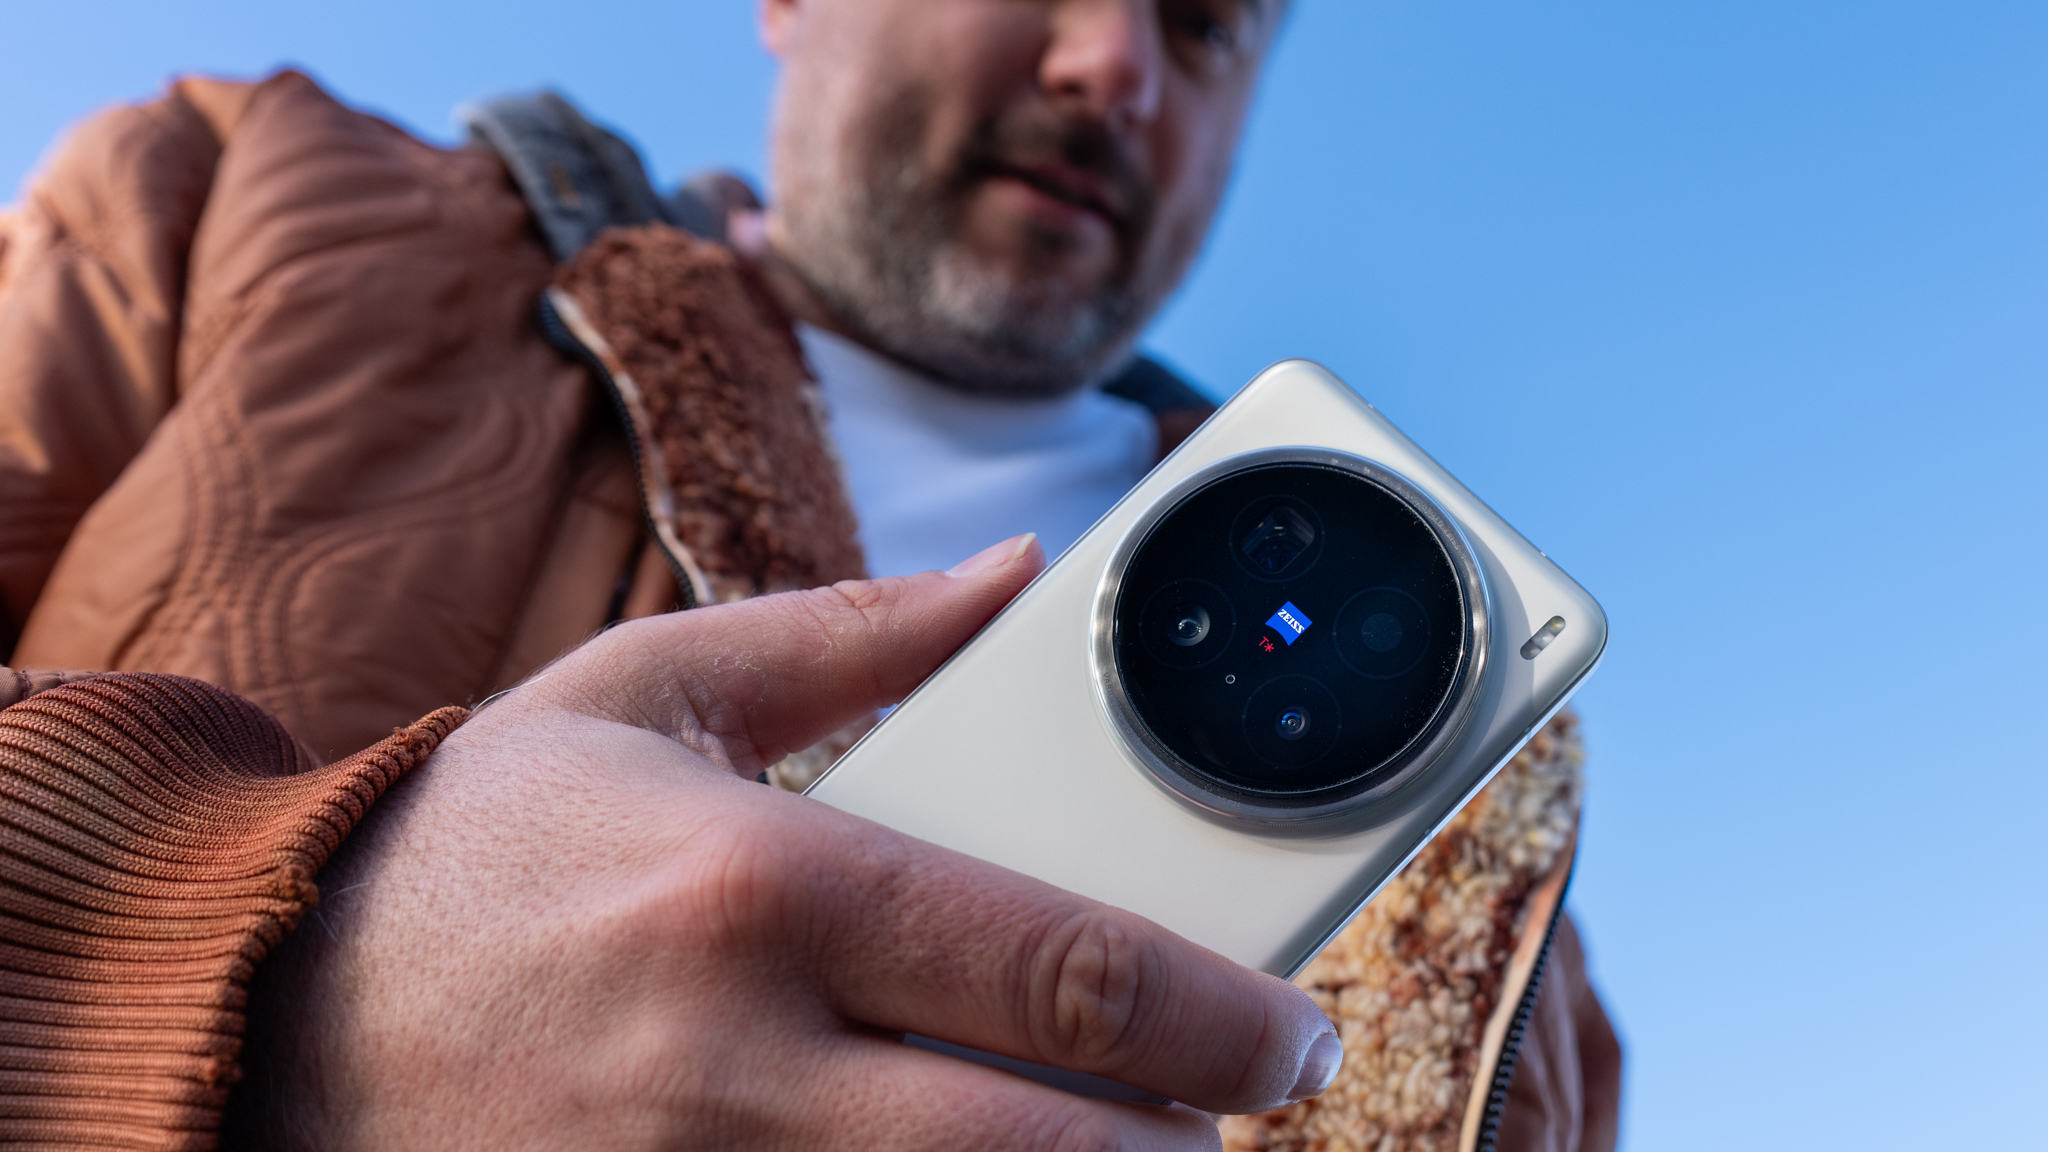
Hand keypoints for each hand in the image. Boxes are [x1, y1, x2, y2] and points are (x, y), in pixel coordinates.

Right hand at [227, 535, 1340, 1149]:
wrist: (261, 1006)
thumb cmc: (482, 838)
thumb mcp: (650, 689)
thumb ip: (854, 630)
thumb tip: (1015, 571)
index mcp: (765, 888)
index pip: (1066, 968)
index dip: (1226, 1015)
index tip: (1293, 1029)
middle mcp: (740, 1062)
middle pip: (1059, 1150)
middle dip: (1190, 1144)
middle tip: (1230, 1106)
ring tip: (1107, 1140)